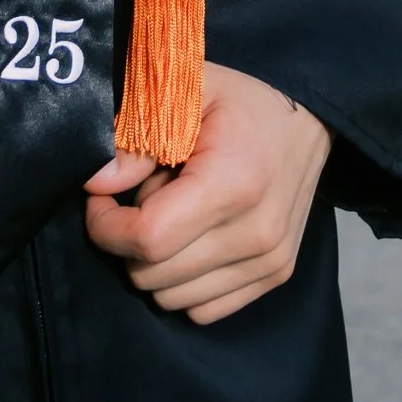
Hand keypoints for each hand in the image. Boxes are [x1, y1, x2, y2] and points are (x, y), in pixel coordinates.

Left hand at [82, 62, 331, 322]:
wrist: (305, 122)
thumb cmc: (238, 101)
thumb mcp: (183, 91)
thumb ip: (136, 136)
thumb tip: (96, 183)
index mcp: (232, 182)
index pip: (150, 238)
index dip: (107, 226)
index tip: (99, 198)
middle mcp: (256, 233)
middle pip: (156, 275)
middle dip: (126, 240)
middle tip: (139, 194)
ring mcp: (270, 262)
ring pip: (174, 298)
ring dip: (156, 262)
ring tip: (171, 212)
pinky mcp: (274, 277)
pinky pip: (204, 310)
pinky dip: (182, 283)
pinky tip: (190, 238)